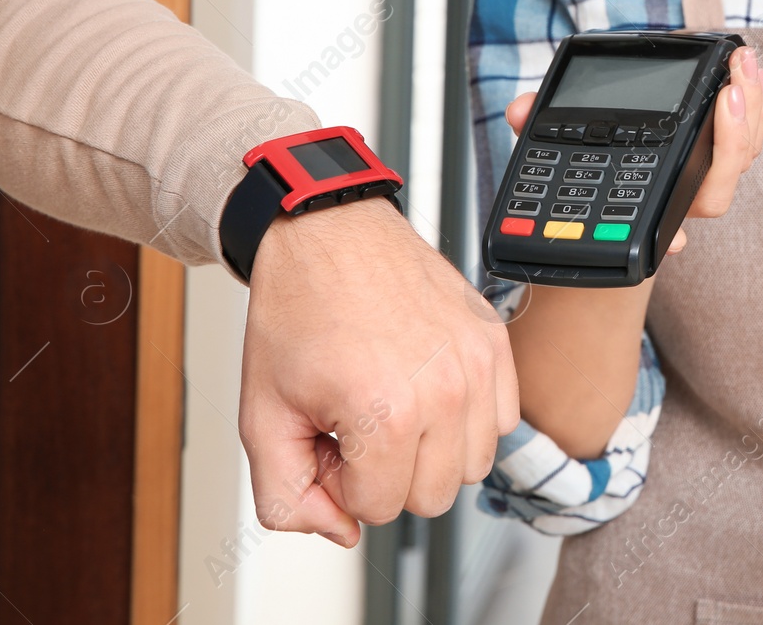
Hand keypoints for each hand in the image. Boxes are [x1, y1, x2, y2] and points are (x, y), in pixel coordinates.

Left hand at [237, 197, 519, 545]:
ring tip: (392, 403)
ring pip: (471, 466)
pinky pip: (501, 421)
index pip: (378, 509)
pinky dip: (465, 418)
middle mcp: (445, 390)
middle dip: (387, 471)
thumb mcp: (261, 415)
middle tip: (356, 421)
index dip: (341, 480)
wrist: (329, 233)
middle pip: (431, 498)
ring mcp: (477, 365)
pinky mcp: (495, 344)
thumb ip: (286, 497)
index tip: (327, 435)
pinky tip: (424, 387)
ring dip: (431, 450)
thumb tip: (340, 530)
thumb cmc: (299, 308)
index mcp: (386, 412)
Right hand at [504, 44, 762, 253]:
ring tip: (745, 63)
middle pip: (723, 180)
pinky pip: (751, 130)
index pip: (668, 222)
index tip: (678, 240)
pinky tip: (749, 68)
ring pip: (745, 153)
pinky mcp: (725, 145)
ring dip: (753, 106)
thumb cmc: (587, 163)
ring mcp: (707, 170)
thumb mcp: (554, 146)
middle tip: (730, 90)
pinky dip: (755, 99)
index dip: (674, 234)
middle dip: (734, 136)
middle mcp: (684, 193)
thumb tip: (519, 111)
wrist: (613, 183)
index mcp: (649, 203)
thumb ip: (534, 128)